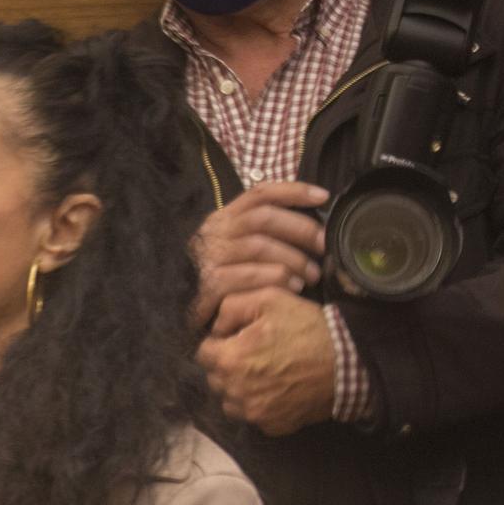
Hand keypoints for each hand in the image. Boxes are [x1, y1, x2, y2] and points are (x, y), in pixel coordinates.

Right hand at [190, 182, 328, 330]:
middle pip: (263, 218)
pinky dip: (274, 279)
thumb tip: (311, 230)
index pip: (259, 194)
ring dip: (292, 259)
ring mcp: (208, 257)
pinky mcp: (206, 284)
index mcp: (222, 219)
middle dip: (301, 229)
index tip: (323, 197)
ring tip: (311, 276)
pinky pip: (246, 276)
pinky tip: (291, 289)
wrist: (179, 313)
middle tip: (324, 247)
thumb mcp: (237, 253)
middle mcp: (213, 232)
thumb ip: (263, 237)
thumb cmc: (220, 284)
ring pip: (258, 247)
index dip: (293, 191)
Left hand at [196, 287, 336, 435]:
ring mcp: (254, 413)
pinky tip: (278, 388)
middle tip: (254, 354)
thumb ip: (230, 308)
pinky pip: (253, 415)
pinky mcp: (271, 426)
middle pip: (215, 378)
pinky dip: (259, 404)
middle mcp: (236, 391)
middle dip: (227, 365)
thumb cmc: (308, 328)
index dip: (220, 343)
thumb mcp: (269, 300)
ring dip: (239, 388)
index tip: (238, 339)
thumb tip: (215, 328)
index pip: (203, 353)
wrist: (348, 362)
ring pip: (230, 401)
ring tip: (265, 372)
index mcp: (230, 360)